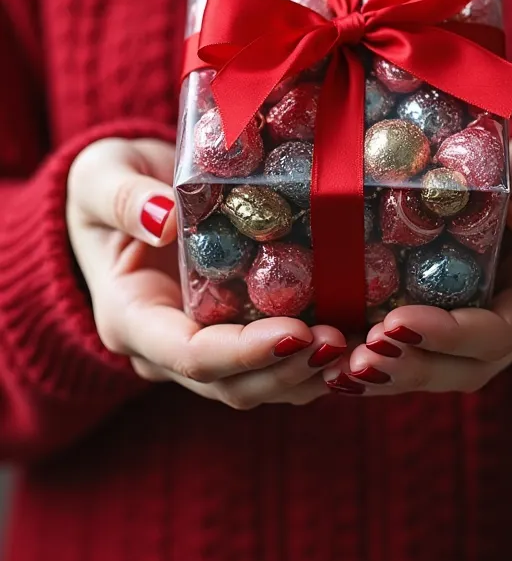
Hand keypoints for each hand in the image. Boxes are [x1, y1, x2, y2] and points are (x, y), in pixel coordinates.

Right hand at [67, 138, 344, 408]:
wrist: (121, 191)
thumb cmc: (108, 180)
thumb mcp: (101, 176)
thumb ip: (125, 198)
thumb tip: (165, 219)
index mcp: (131, 319)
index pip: (192, 355)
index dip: (246, 352)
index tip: (297, 330)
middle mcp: (165, 350)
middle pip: (233, 384)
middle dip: (290, 368)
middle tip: (343, 339)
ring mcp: (201, 349)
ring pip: (261, 385)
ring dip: (311, 373)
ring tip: (360, 344)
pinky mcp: (232, 334)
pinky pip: (276, 361)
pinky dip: (317, 357)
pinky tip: (357, 335)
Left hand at [326, 124, 511, 395]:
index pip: (501, 330)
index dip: (451, 334)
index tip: (399, 321)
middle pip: (464, 367)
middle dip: (410, 367)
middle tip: (358, 358)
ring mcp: (481, 324)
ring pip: (436, 368)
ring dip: (387, 374)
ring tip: (336, 368)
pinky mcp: (448, 312)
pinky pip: (414, 347)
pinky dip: (374, 354)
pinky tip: (331, 355)